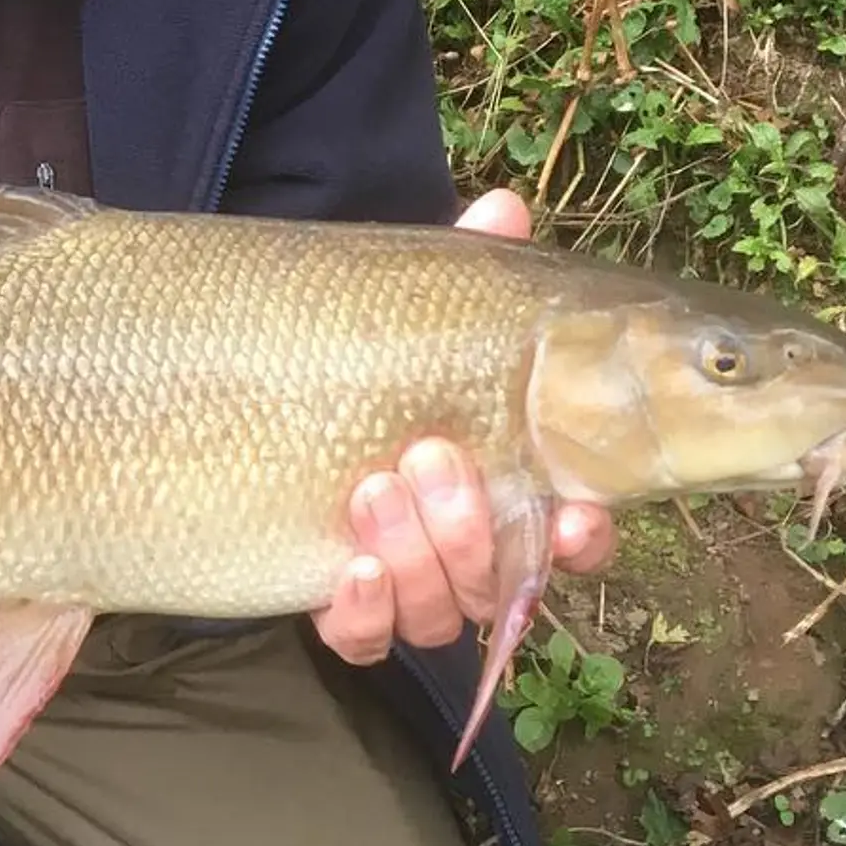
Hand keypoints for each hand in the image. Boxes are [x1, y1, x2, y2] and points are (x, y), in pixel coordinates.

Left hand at [310, 188, 618, 666]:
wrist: (262, 391)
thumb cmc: (371, 353)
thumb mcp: (418, 309)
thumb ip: (468, 269)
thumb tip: (501, 207)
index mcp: (511, 484)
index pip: (575, 536)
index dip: (583, 539)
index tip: (576, 514)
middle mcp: (468, 546)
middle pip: (501, 580)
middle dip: (474, 529)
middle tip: (432, 459)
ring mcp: (406, 580)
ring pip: (437, 612)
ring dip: (417, 556)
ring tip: (374, 486)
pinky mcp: (340, 605)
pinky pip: (364, 639)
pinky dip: (361, 613)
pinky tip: (346, 569)